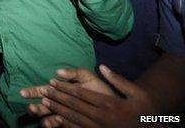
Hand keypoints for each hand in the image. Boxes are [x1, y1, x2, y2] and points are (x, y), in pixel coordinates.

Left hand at [20, 65, 150, 127]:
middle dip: (56, 97)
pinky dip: (65, 123)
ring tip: (44, 102)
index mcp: (109, 104)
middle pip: (73, 105)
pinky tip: (55, 119)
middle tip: (42, 90)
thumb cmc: (146, 112)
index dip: (64, 87)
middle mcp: (101, 116)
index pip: (81, 94)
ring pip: (73, 118)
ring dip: (57, 109)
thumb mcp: (137, 93)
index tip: (52, 81)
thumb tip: (102, 66)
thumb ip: (118, 80)